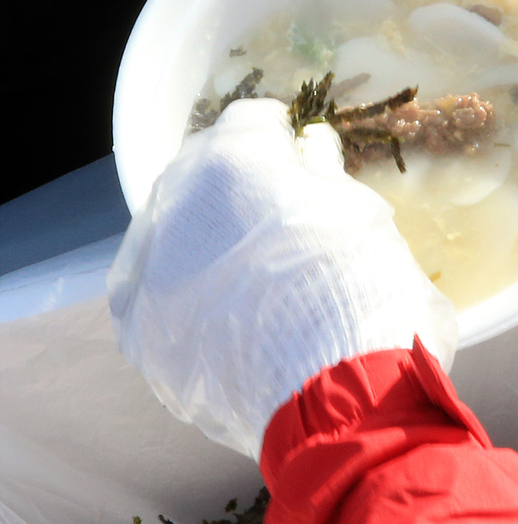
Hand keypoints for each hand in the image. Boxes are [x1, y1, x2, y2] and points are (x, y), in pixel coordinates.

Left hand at [108, 99, 456, 459]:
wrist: (345, 402)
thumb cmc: (367, 295)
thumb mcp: (363, 217)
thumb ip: (323, 173)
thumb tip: (309, 146)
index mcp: (238, 162)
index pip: (248, 122)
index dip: (277, 134)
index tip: (293, 150)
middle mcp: (180, 204)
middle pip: (199, 170)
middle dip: (234, 179)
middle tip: (269, 204)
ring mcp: (154, 269)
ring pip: (166, 227)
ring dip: (199, 229)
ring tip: (237, 257)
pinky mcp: (143, 331)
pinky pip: (145, 291)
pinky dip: (171, 284)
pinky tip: (199, 296)